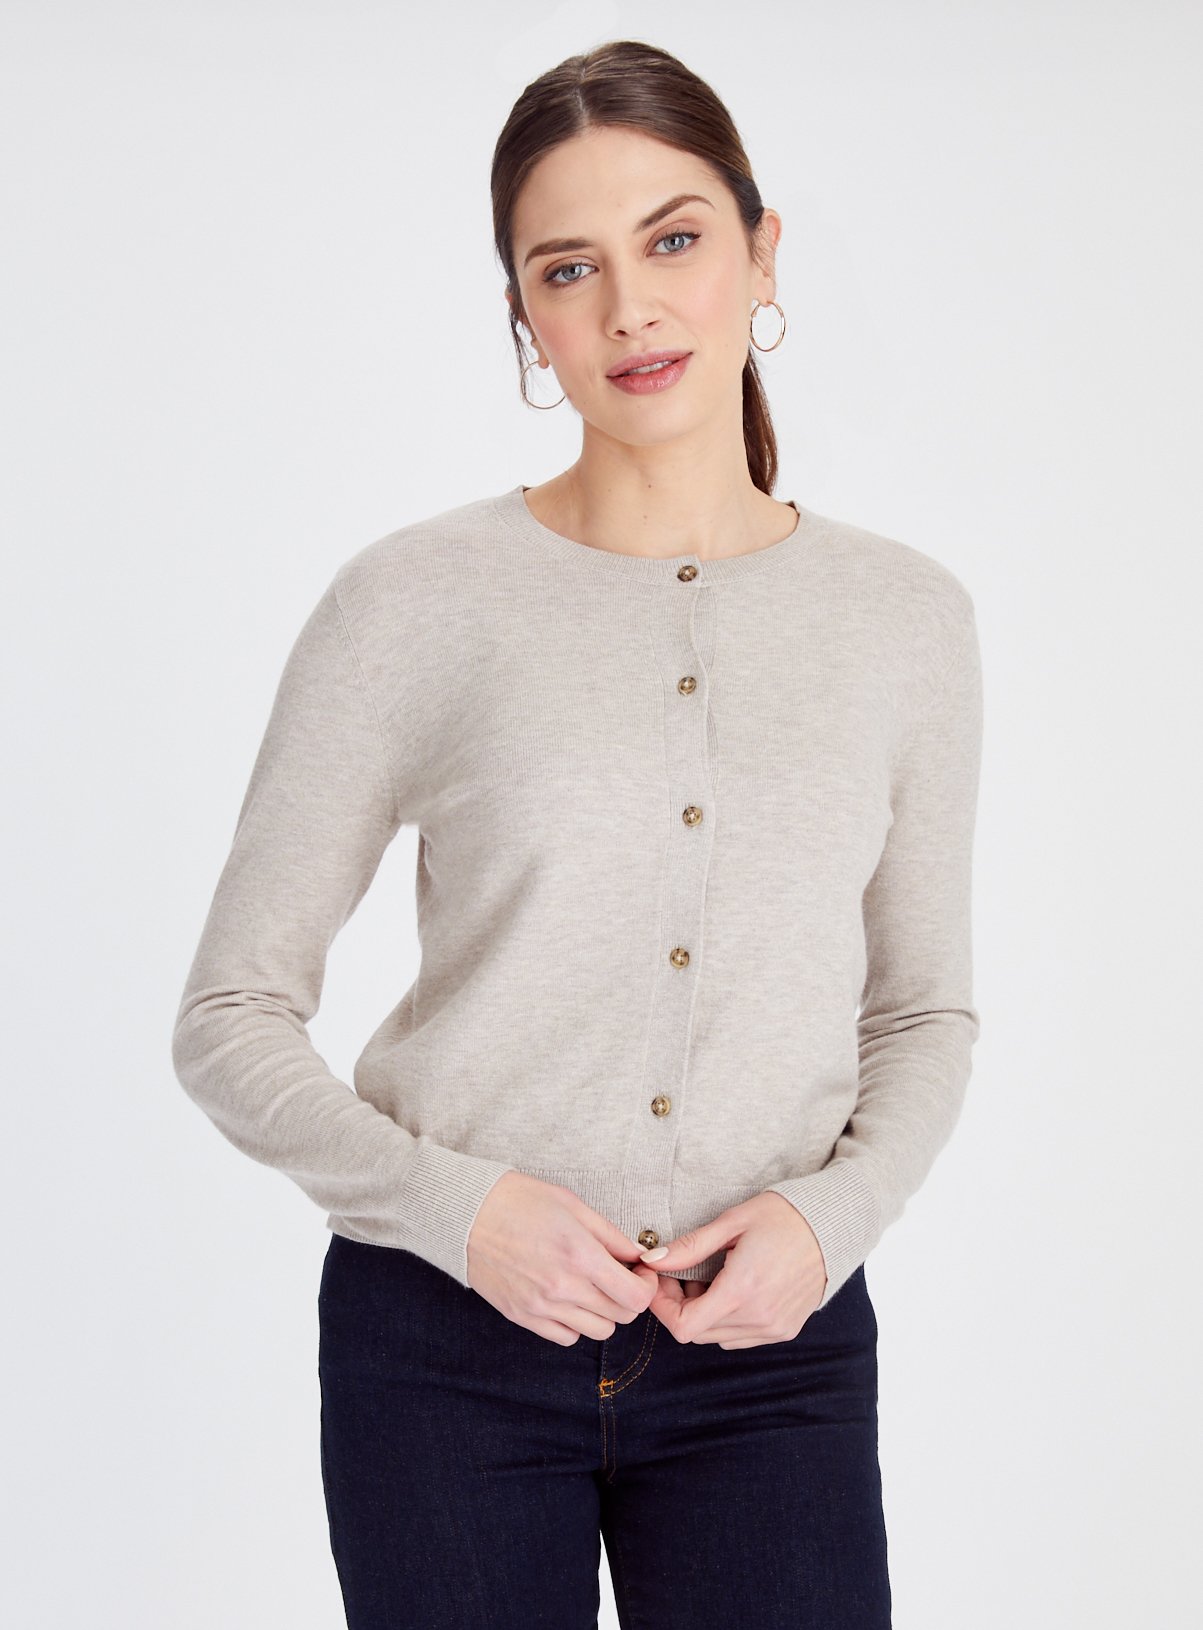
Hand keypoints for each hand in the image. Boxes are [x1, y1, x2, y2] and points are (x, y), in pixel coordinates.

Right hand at [467, 1171, 656, 1345]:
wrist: (466, 1214)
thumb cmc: (518, 1201)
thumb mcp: (572, 1205)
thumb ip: (610, 1235)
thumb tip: (639, 1257)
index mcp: (580, 1255)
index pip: (635, 1297)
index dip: (646, 1288)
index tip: (640, 1273)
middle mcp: (563, 1288)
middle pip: (620, 1316)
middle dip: (628, 1298)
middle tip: (618, 1276)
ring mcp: (541, 1307)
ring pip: (596, 1331)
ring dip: (603, 1312)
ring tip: (591, 1287)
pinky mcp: (522, 1317)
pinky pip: (566, 1337)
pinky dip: (575, 1323)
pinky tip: (568, 1299)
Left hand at [630, 1192, 828, 1347]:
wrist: (834, 1225)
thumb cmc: (784, 1216)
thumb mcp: (732, 1222)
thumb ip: (689, 1247)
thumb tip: (651, 1260)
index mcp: (742, 1290)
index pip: (684, 1326)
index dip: (662, 1307)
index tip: (659, 1280)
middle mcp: (759, 1317)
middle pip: (697, 1332)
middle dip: (679, 1305)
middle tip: (681, 1272)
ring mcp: (774, 1328)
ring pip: (718, 1337)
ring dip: (703, 1313)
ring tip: (708, 1277)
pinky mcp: (786, 1330)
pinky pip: (742, 1337)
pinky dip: (726, 1319)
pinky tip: (731, 1288)